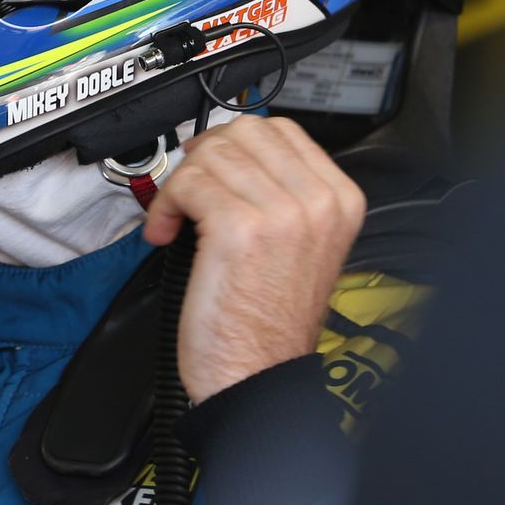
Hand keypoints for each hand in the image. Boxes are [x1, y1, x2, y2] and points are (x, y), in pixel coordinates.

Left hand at [142, 115, 365, 401]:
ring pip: (210, 155)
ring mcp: (283, 212)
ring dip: (179, 186)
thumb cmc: (267, 320)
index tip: (209, 170)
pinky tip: (166, 234)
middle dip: (202, 158)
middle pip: (242, 132)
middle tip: (187, 192)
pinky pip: (186, 184)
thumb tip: (228, 153)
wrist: (258, 374)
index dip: (231, 143)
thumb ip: (280, 193)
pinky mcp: (240, 229)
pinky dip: (164, 207)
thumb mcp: (298, 243)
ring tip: (177, 222)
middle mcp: (318, 201)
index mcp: (340, 200)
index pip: (280, 130)